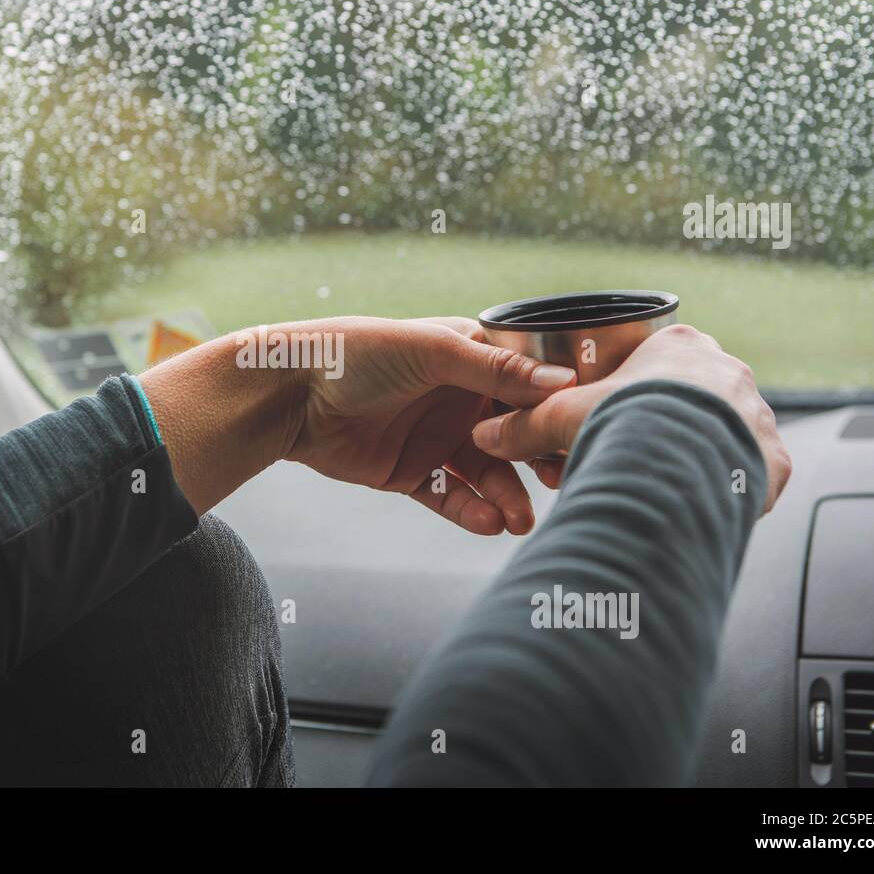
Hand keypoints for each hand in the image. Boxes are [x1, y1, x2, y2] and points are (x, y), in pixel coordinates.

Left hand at [139, 316, 575, 533]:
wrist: (290, 396)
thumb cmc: (358, 353)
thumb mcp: (433, 350)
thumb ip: (497, 368)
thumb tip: (564, 383)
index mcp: (470, 358)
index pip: (528, 386)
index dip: (555, 411)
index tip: (583, 435)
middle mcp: (459, 398)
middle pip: (513, 435)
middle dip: (536, 462)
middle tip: (559, 484)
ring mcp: (435, 438)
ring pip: (487, 474)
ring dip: (506, 496)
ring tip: (519, 521)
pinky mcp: (411, 473)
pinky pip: (451, 497)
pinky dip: (471, 511)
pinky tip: (489, 523)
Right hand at [470, 324, 792, 510]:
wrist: (683, 463)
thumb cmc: (626, 424)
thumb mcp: (562, 420)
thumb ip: (524, 427)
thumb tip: (484, 436)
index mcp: (677, 344)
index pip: (652, 360)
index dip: (626, 390)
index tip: (610, 418)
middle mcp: (725, 369)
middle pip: (687, 397)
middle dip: (659, 426)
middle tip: (629, 457)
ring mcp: (755, 412)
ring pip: (719, 433)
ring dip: (694, 456)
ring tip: (662, 486)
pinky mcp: (771, 458)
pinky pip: (749, 470)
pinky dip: (724, 485)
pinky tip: (699, 501)